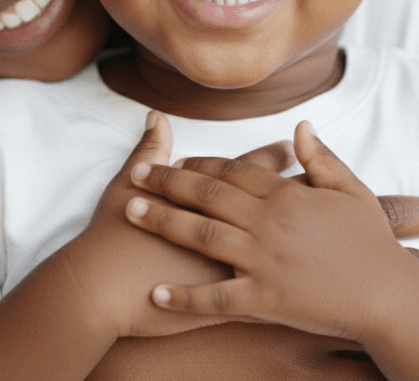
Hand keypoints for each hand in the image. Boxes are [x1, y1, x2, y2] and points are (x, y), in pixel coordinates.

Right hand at [60, 110, 293, 338]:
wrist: (100, 291)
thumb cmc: (111, 237)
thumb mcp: (127, 186)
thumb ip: (148, 151)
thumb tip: (157, 117)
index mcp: (207, 201)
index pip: (247, 172)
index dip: (270, 158)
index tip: (291, 145)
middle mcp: (229, 231)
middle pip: (272, 205)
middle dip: (296, 191)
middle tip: (316, 179)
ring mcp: (232, 267)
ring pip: (279, 249)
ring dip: (297, 236)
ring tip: (318, 226)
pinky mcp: (228, 300)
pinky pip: (266, 292)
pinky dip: (284, 285)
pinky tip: (302, 281)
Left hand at [124, 118, 418, 342]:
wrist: (388, 295)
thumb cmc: (373, 244)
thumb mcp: (352, 191)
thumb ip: (322, 158)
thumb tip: (301, 126)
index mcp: (287, 196)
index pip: (234, 170)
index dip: (200, 163)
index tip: (174, 158)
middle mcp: (268, 223)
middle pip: (207, 195)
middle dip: (167, 182)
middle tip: (135, 174)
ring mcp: (263, 261)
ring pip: (201, 236)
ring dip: (162, 222)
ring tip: (130, 212)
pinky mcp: (263, 299)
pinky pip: (215, 298)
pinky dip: (184, 296)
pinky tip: (156, 292)